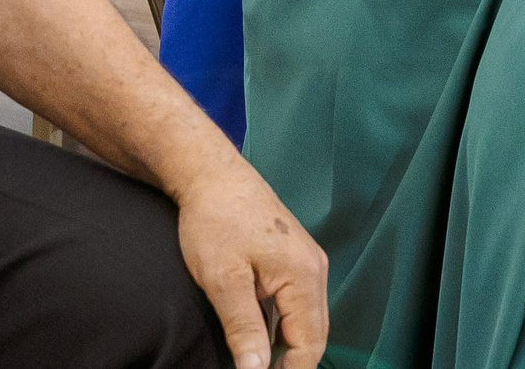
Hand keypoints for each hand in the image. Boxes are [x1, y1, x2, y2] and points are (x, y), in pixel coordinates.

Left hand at [173, 156, 328, 368]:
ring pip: (306, 320)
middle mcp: (314, 269)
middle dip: (291, 362)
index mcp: (304, 275)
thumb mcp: (223, 279)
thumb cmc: (215, 219)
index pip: (310, 343)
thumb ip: (243, 328)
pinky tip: (259, 337)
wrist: (210, 174)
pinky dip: (282, 326)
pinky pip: (296, 304)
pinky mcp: (293, 258)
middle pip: (314, 334)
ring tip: (258, 362)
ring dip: (286, 346)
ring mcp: (307, 262)